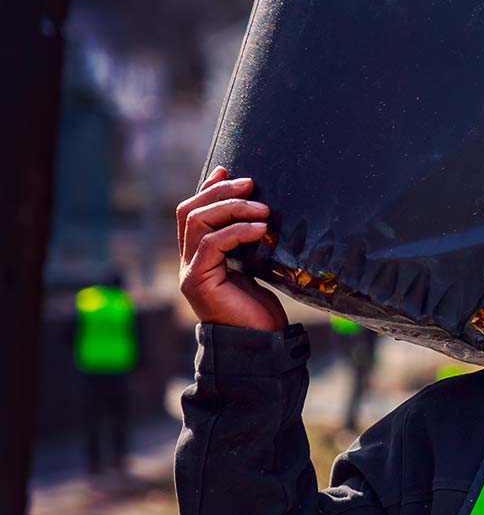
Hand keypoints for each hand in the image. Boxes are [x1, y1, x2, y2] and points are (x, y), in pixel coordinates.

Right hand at [176, 166, 288, 330]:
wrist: (261, 343)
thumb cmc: (261, 308)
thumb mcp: (255, 266)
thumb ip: (247, 243)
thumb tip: (259, 213)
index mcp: (199, 256)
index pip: (193, 212)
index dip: (208, 188)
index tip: (229, 171)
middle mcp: (189, 261)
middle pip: (190, 211)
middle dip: (220, 192)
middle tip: (251, 185)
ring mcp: (190, 271)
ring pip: (198, 222)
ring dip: (232, 208)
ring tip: (263, 210)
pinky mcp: (198, 281)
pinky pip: (212, 243)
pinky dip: (237, 231)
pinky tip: (261, 229)